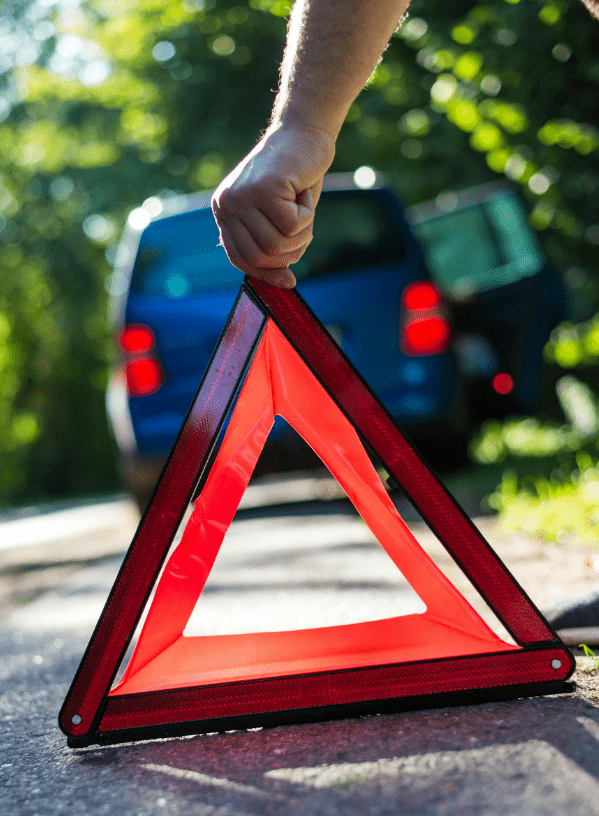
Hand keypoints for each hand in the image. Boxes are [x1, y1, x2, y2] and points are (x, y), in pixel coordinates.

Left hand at [211, 123, 334, 287]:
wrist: (304, 133)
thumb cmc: (294, 178)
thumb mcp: (277, 215)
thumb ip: (272, 244)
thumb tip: (284, 283)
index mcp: (224, 211)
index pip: (239, 258)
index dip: (265, 273)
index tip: (288, 281)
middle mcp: (226, 204)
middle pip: (258, 256)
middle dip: (289, 254)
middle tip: (304, 232)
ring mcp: (242, 196)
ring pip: (276, 245)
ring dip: (301, 234)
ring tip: (304, 209)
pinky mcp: (263, 189)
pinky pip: (291, 226)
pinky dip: (307, 215)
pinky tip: (303, 192)